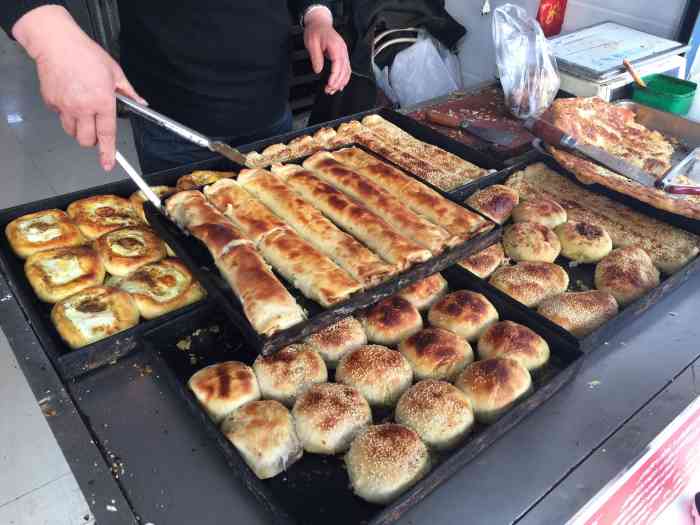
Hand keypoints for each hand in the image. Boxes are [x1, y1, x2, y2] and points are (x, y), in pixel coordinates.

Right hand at [13, 6, 145, 170]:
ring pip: (72, 132)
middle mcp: (83, 107)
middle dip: (93, 140)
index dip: (107, 152)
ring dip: (79, 129)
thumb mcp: (115, 72)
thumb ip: (128, 91)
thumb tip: (141, 103)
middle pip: (87, 140)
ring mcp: (65, 106)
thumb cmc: (85, 54)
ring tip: (83, 112)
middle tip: (96, 128)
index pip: (107, 134)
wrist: (57, 43)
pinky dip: (66, 114)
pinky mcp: (52, 102)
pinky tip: (70, 99)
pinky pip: (60, 117)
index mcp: (102, 101)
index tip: (108, 163)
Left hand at [303, 8, 349, 94]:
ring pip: (347, 71)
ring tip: (332, 90)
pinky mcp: (343, 55)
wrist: (319, 23)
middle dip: (337, 82)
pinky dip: (344, 78)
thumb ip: (316, 57)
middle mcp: (343, 50)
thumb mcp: (311, 43)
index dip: (335, 76)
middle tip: (328, 90)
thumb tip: (318, 70)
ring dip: (341, 82)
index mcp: (336, 46)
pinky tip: (339, 85)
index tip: (329, 84)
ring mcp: (344, 53)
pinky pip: (347, 69)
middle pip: (344, 70)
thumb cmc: (315, 31)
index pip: (338, 64)